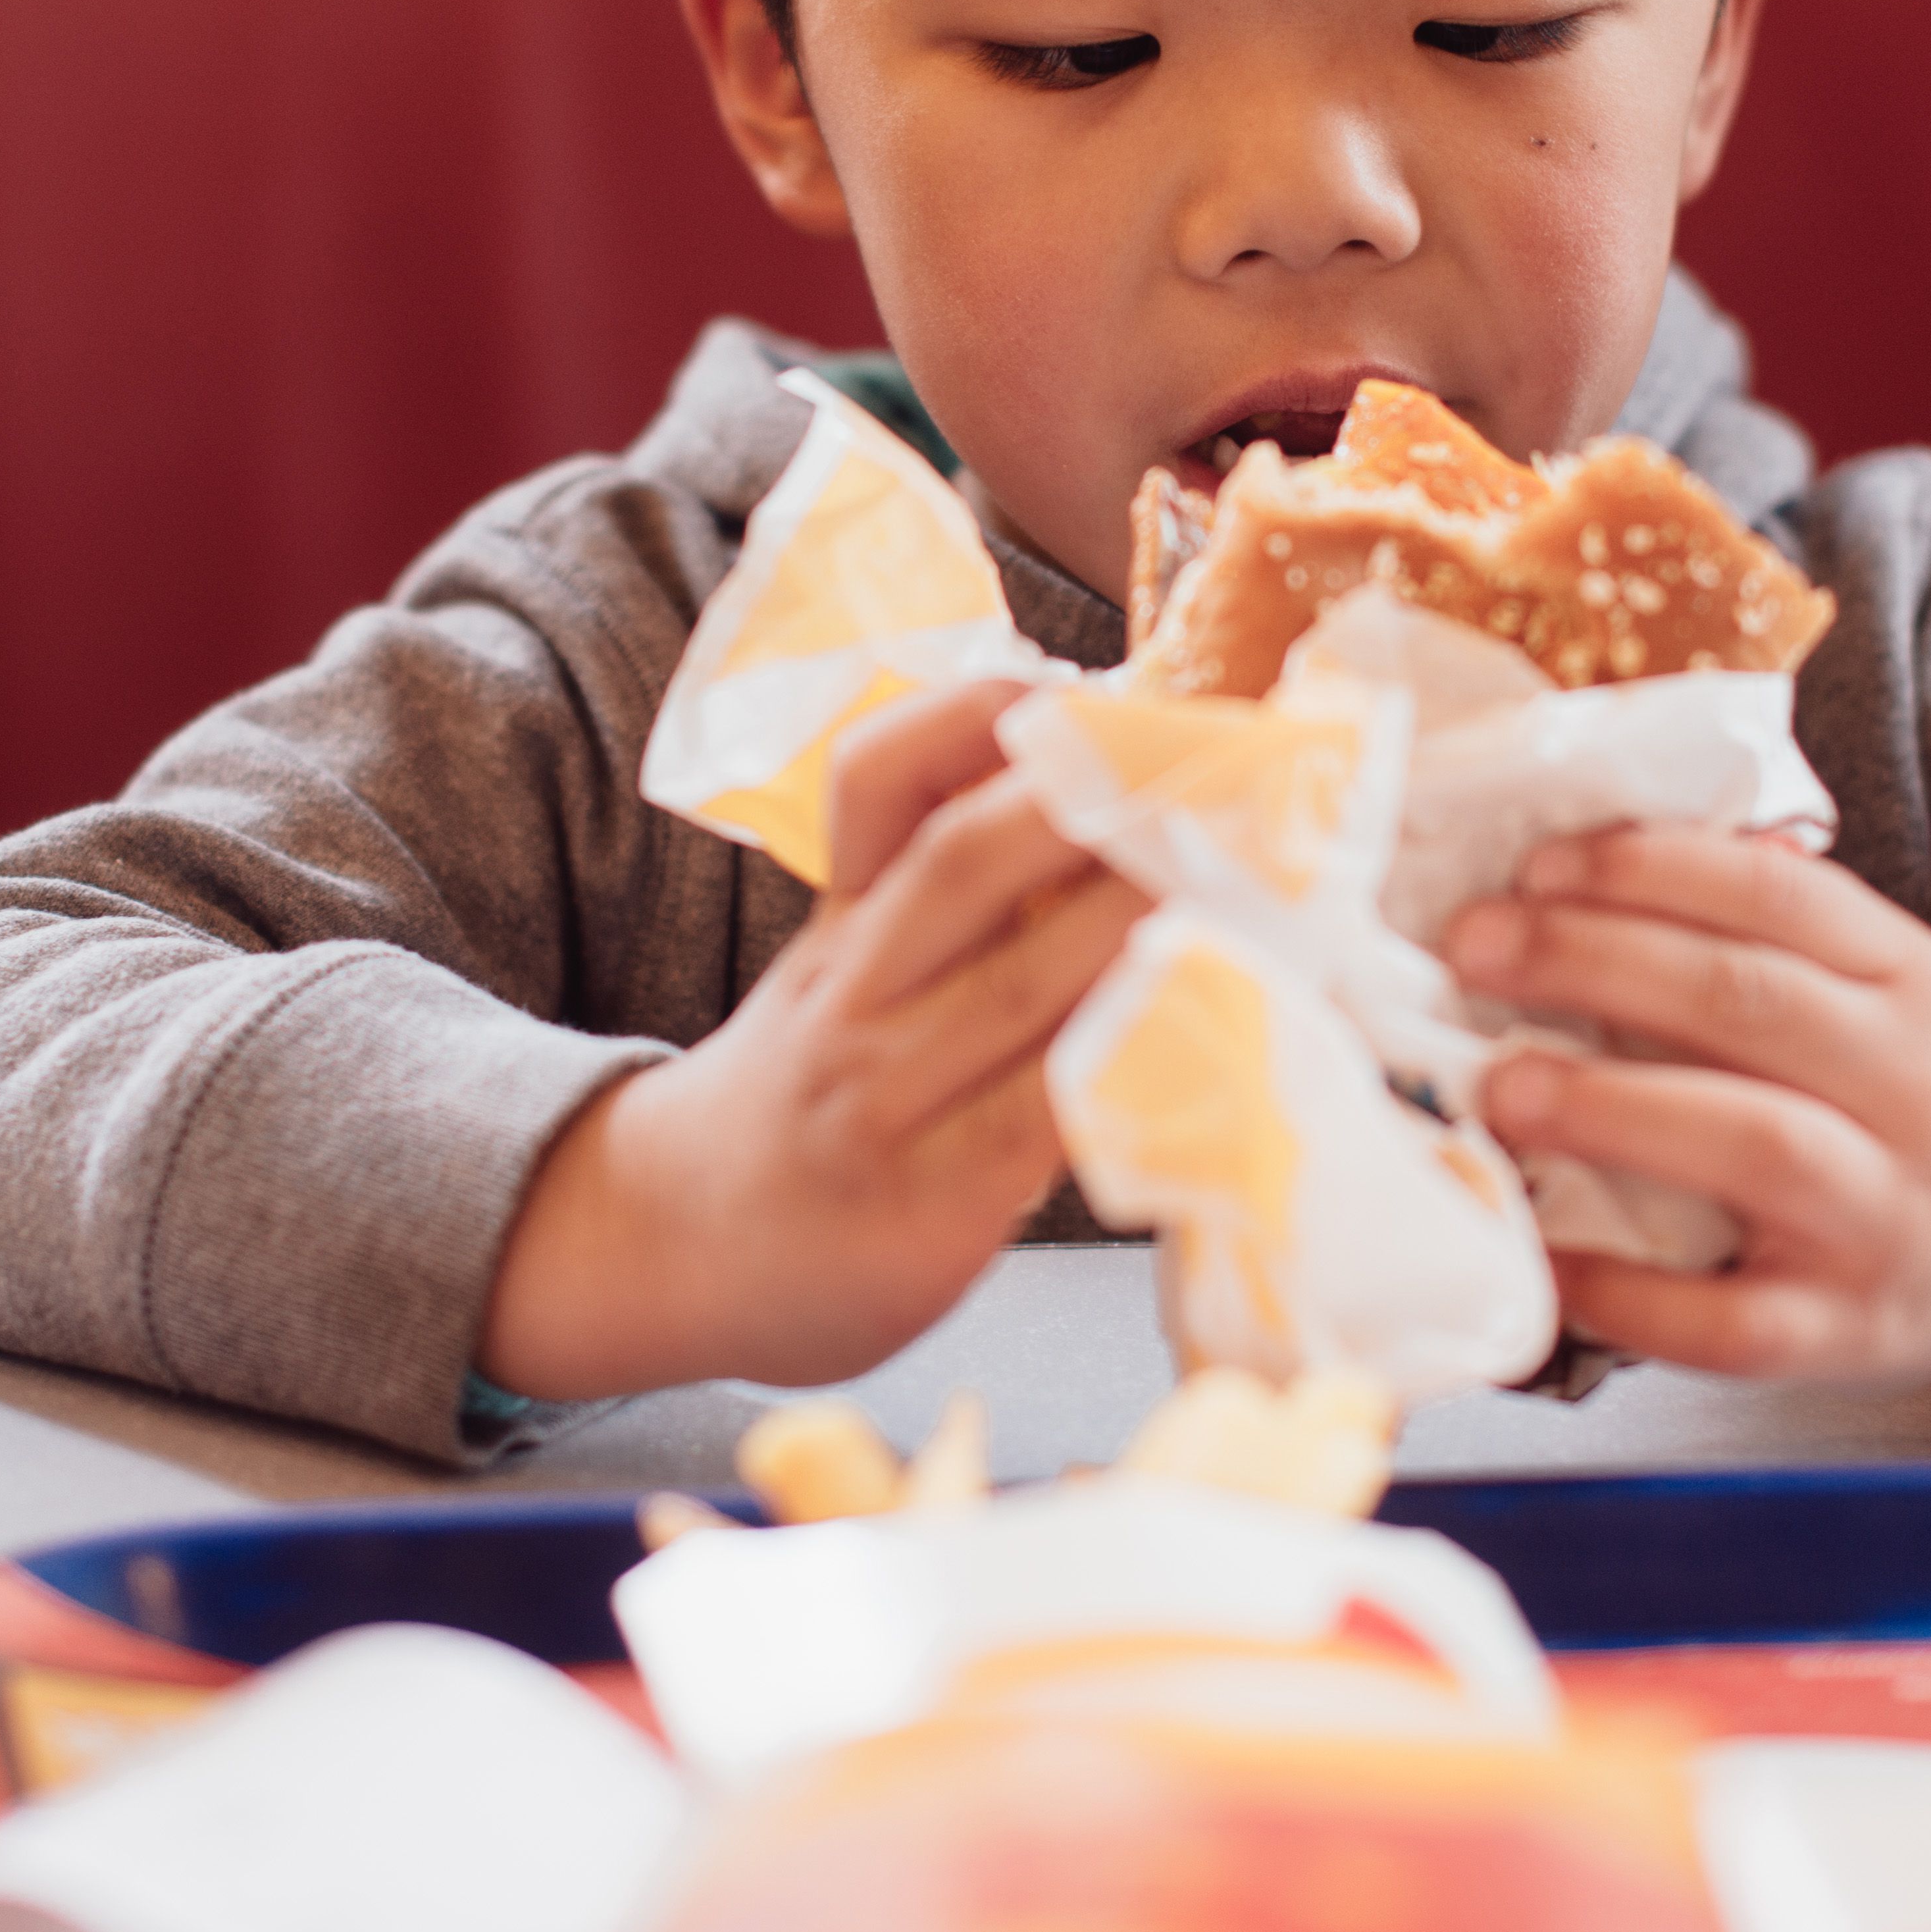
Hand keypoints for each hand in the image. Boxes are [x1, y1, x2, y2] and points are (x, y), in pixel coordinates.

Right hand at [480, 677, 1146, 1400]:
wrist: (684, 1249)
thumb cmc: (809, 1101)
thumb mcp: (843, 973)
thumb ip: (944, 898)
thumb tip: (1114, 800)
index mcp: (842, 918)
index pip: (876, 779)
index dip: (976, 714)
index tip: (1079, 682)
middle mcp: (853, 992)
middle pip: (964, 861)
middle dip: (1094, 803)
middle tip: (1214, 773)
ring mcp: (885, 1100)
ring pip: (1022, 986)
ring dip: (1142, 924)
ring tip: (1246, 884)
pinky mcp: (928, 1207)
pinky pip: (1040, 1119)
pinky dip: (1126, 1064)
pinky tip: (1207, 1035)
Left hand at [1447, 825, 1930, 1400]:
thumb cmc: (1915, 1093)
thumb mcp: (1885, 986)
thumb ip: (1774, 924)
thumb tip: (1586, 859)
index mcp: (1912, 983)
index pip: (1780, 898)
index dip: (1650, 869)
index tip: (1537, 863)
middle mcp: (1914, 1092)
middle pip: (1750, 1004)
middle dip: (1597, 963)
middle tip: (1475, 948)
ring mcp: (1885, 1219)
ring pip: (1754, 1146)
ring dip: (1613, 1108)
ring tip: (1500, 1085)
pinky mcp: (1847, 1332)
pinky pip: (1731, 1322)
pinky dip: (1628, 1293)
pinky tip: (1544, 1257)